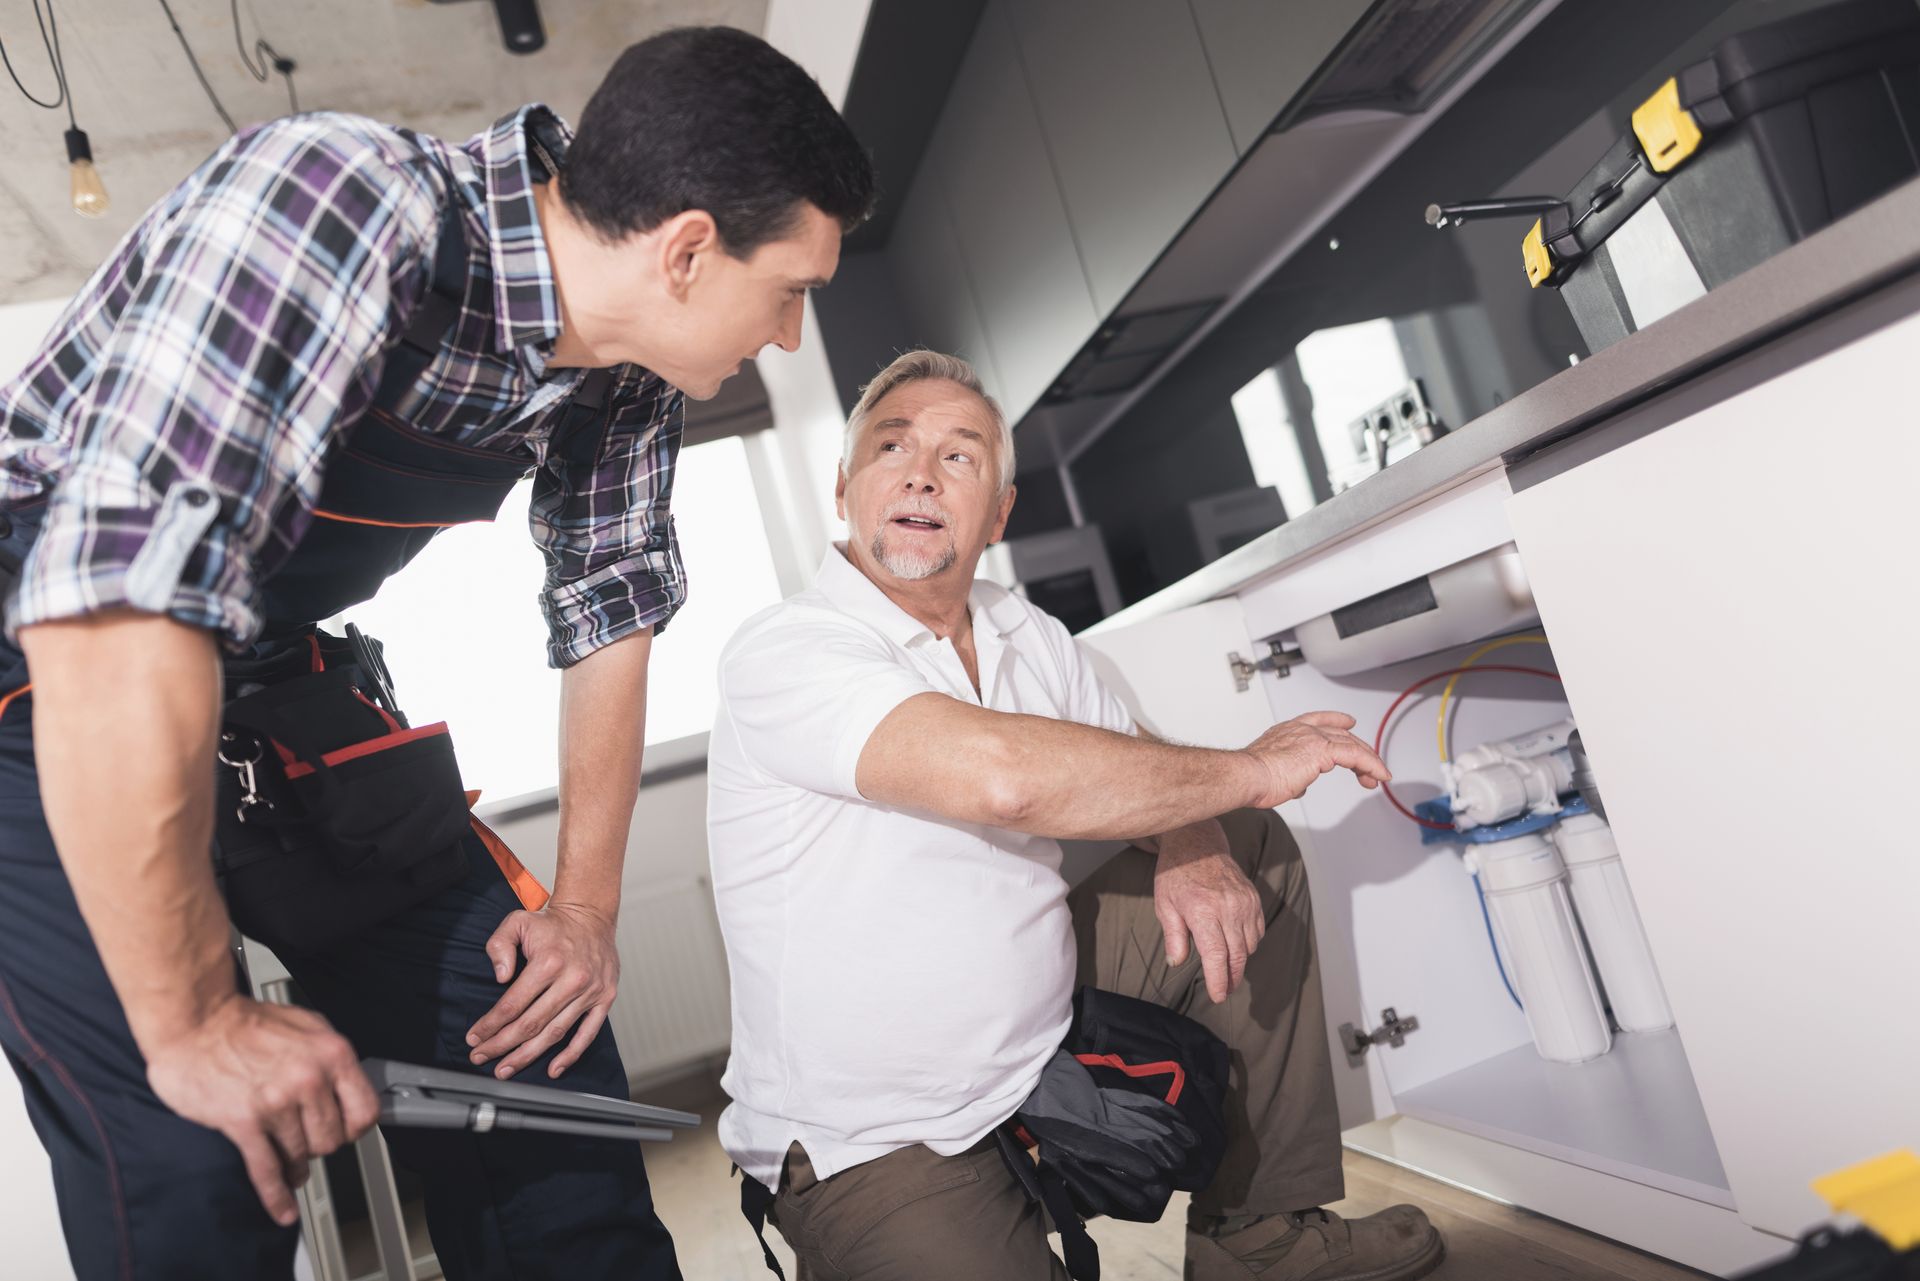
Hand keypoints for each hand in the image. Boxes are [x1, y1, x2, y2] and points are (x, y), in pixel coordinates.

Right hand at [145, 995, 378, 1226]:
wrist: (197, 1022)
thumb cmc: (248, 1023)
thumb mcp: (308, 1027)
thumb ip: (331, 1059)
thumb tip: (350, 1087)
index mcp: (330, 1054)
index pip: (365, 1110)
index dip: (356, 1127)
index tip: (348, 1132)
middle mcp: (308, 1079)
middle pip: (332, 1139)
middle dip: (320, 1144)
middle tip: (307, 1139)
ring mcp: (276, 1102)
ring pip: (301, 1156)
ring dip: (295, 1164)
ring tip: (289, 1162)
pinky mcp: (243, 1122)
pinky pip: (267, 1170)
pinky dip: (276, 1196)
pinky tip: (283, 1209)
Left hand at [466, 901, 618, 1080]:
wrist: (592, 917)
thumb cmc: (553, 924)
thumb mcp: (518, 921)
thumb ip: (500, 945)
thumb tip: (500, 977)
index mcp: (548, 962)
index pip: (512, 1004)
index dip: (490, 1025)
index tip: (475, 1037)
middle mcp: (571, 979)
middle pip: (530, 1024)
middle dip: (501, 1045)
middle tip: (481, 1057)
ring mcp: (590, 992)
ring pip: (555, 1033)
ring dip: (528, 1055)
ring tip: (506, 1069)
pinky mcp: (605, 999)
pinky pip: (588, 1034)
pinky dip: (571, 1055)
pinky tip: (553, 1069)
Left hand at [1153, 824, 1264, 1002]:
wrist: (1197, 843)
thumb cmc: (1176, 874)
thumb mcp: (1164, 905)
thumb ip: (1173, 936)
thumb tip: (1177, 962)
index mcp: (1203, 911)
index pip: (1217, 956)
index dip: (1219, 980)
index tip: (1218, 996)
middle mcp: (1228, 908)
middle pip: (1237, 956)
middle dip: (1232, 978)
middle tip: (1225, 990)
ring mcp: (1244, 903)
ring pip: (1249, 946)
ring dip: (1239, 960)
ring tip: (1226, 967)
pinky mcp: (1254, 898)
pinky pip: (1257, 931)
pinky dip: (1249, 943)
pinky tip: (1235, 945)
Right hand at [1241, 711, 1389, 807]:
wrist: (1247, 775)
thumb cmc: (1251, 777)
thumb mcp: (1273, 773)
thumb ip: (1291, 775)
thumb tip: (1299, 784)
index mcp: (1288, 730)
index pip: (1318, 720)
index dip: (1336, 720)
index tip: (1348, 721)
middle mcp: (1302, 730)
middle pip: (1341, 733)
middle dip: (1358, 748)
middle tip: (1369, 764)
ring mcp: (1313, 738)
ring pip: (1352, 744)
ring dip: (1368, 761)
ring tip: (1377, 774)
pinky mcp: (1323, 751)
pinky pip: (1356, 756)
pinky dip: (1371, 766)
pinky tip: (1378, 775)